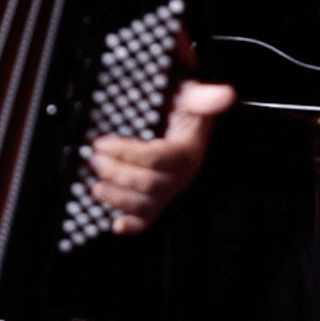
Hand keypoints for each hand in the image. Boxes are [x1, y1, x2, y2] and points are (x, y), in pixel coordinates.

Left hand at [89, 80, 235, 234]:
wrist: (184, 122)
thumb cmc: (184, 109)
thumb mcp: (192, 97)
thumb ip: (203, 97)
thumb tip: (225, 94)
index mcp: (187, 153)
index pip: (157, 158)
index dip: (128, 153)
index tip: (103, 143)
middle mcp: (180, 176)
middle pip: (150, 184)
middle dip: (118, 174)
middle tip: (95, 160)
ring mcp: (170, 191)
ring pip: (147, 205)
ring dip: (119, 199)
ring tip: (97, 187)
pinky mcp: (160, 201)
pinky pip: (149, 220)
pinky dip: (132, 226)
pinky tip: (116, 225)